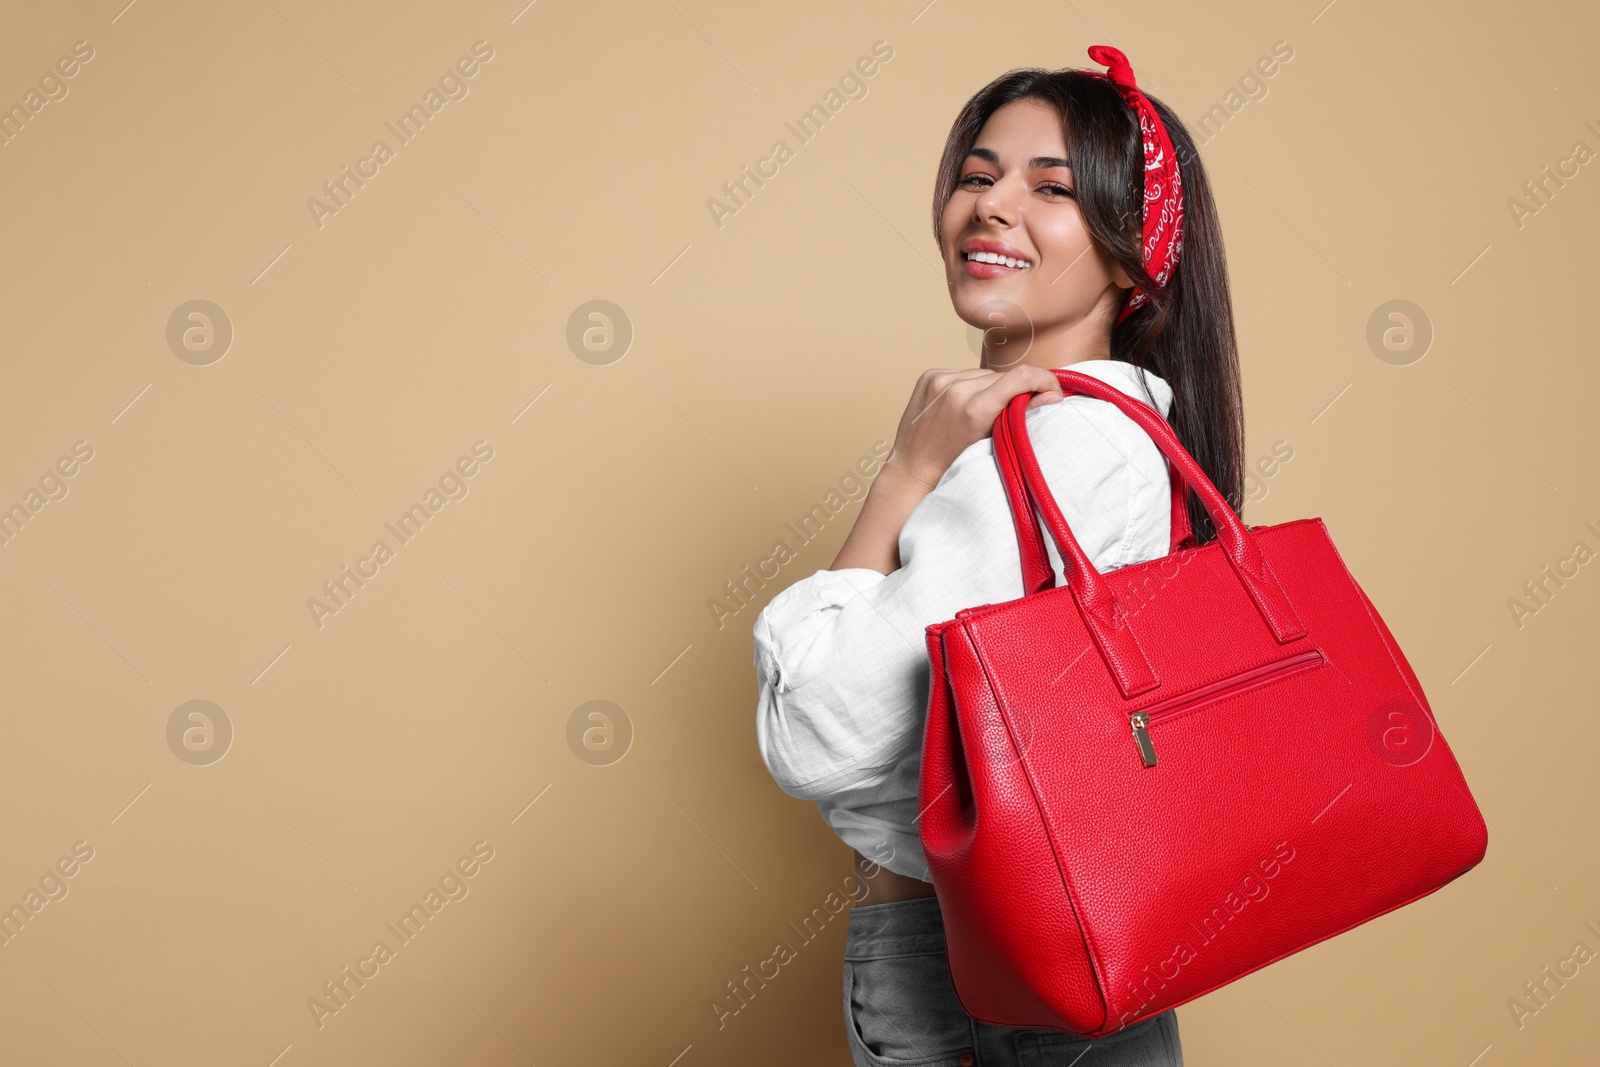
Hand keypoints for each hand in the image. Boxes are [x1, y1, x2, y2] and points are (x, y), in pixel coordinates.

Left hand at [883, 364, 1064, 488]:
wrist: (911, 471)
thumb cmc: (953, 467)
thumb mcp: (995, 446)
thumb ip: (1024, 417)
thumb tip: (1054, 396)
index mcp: (975, 409)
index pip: (1022, 376)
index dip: (1045, 380)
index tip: (1053, 390)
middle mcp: (956, 389)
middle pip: (1004, 376)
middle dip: (1015, 390)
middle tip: (1014, 412)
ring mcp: (939, 380)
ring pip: (984, 374)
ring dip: (990, 388)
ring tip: (982, 413)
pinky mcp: (929, 376)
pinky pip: (963, 373)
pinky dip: (969, 386)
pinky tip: (962, 407)